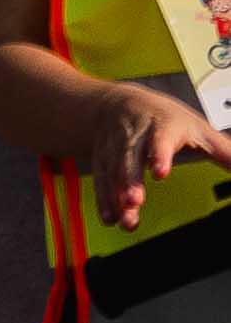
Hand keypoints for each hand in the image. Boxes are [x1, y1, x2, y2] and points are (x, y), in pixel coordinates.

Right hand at [89, 76, 230, 228]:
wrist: (120, 104)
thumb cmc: (165, 119)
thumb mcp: (200, 129)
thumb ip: (224, 151)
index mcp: (162, 127)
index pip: (160, 140)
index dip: (159, 156)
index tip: (160, 172)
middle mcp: (135, 138)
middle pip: (129, 159)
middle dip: (129, 181)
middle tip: (134, 201)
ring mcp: (116, 151)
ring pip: (113, 173)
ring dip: (116, 196)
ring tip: (124, 217)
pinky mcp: (103, 162)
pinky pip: (102, 181)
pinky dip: (104, 200)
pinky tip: (111, 217)